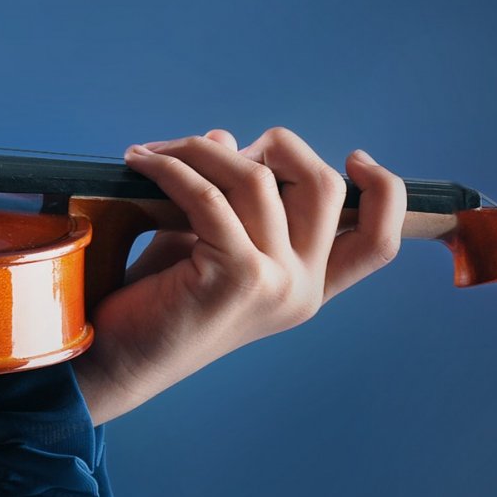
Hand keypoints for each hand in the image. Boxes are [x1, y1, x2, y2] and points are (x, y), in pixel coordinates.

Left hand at [75, 127, 404, 422]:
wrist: (112, 359)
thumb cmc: (156, 301)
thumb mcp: (202, 241)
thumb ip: (227, 196)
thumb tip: (227, 136)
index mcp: (308, 286)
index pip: (378, 240)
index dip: (384, 191)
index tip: (354, 158)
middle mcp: (302, 289)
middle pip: (325, 188)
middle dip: (277, 146)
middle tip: (213, 148)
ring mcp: (275, 284)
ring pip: (258, 179)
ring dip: (200, 150)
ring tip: (155, 153)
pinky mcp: (236, 276)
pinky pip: (208, 196)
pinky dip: (171, 169)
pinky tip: (140, 163)